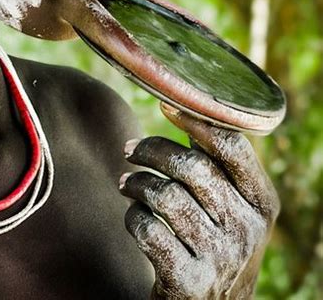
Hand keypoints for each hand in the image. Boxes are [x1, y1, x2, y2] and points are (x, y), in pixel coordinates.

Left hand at [119, 105, 279, 298]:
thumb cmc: (216, 243)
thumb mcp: (233, 209)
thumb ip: (217, 166)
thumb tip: (185, 108)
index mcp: (262, 203)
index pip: (231, 148)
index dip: (196, 121)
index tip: (166, 105)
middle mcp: (247, 229)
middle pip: (192, 166)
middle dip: (152, 150)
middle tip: (129, 150)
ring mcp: (220, 257)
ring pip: (166, 195)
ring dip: (137, 183)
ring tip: (125, 183)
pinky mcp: (188, 281)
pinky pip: (149, 230)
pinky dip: (132, 216)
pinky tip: (133, 215)